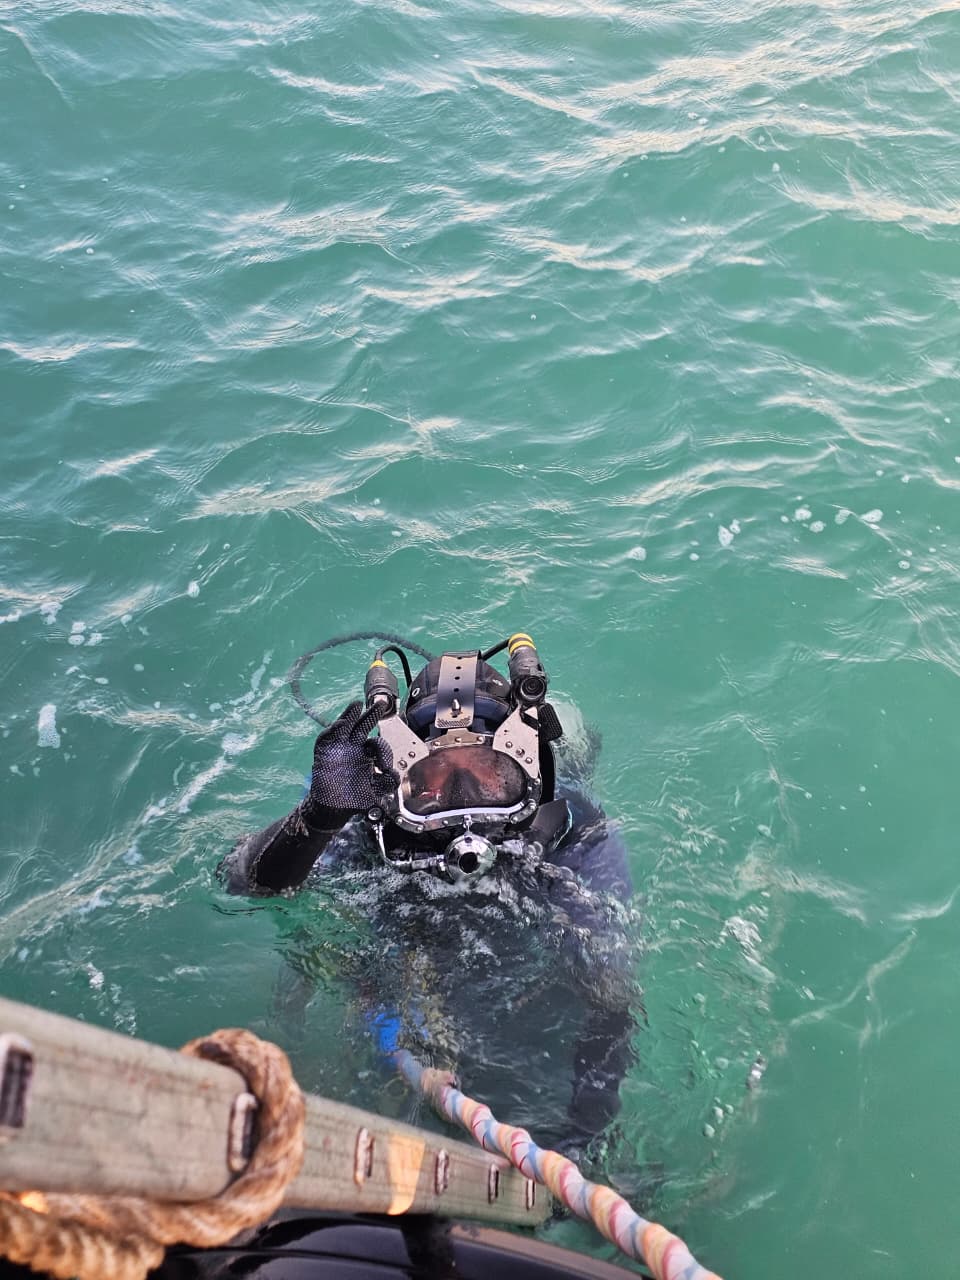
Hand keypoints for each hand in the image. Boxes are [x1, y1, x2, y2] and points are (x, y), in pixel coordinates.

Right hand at [305, 700, 397, 817]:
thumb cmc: (355, 799)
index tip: (385, 767)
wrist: (334, 809)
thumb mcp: (376, 792)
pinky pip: (326, 739)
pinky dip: (331, 731)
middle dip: (371, 714)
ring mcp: (338, 748)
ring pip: (345, 726)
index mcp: (368, 755)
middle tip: (381, 704)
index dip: (383, 751)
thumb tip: (393, 774)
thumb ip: (388, 783)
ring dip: (350, 715)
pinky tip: (339, 725)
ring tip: (357, 705)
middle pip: (363, 726)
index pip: (378, 744)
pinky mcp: (324, 753)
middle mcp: (354, 748)